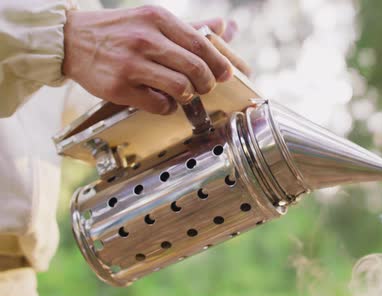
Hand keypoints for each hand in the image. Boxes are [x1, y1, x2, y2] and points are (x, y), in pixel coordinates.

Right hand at [63, 6, 239, 114]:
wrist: (72, 40)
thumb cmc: (120, 31)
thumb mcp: (153, 20)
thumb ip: (191, 27)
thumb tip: (227, 26)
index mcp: (157, 19)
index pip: (201, 44)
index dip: (219, 63)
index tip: (226, 74)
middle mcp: (145, 39)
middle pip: (195, 68)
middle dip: (207, 83)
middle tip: (205, 87)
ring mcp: (131, 64)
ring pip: (180, 88)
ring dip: (188, 95)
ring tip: (183, 93)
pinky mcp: (119, 87)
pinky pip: (159, 105)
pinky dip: (167, 107)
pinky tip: (162, 100)